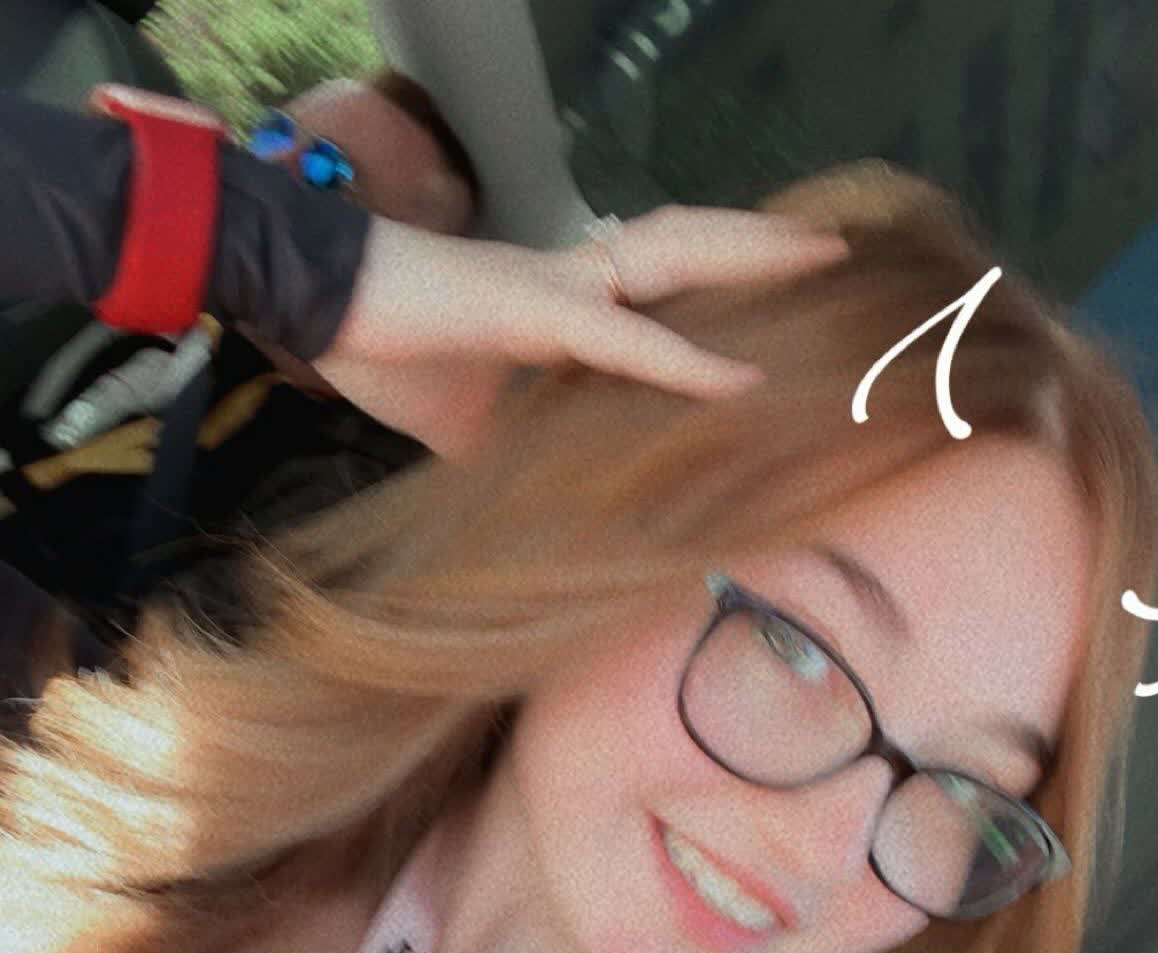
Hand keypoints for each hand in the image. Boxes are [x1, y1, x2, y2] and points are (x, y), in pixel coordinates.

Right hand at [309, 206, 848, 455]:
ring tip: (821, 257)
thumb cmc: (384, 347)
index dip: (719, 274)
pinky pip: (622, 337)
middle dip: (762, 243)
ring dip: (751, 256)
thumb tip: (539, 494)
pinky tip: (741, 377)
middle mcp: (572, 282)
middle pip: (687, 244)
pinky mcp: (526, 310)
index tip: (780, 292)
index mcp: (560, 301)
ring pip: (673, 257)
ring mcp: (554, 288)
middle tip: (835, 249)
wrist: (311, 304)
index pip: (659, 277)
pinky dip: (683, 360)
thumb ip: (514, 441)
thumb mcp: (463, 420)